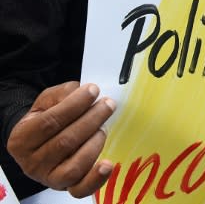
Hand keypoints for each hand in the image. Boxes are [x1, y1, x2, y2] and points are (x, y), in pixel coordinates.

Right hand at [7, 82, 115, 197]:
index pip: (50, 122)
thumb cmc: (45, 120)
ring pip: (75, 165)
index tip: (93, 91)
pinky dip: (96, 179)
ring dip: (95, 142)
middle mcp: (32, 163)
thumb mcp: (46, 102)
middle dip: (91, 120)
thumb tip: (83, 92)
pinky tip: (108, 164)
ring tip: (104, 127)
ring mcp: (49, 178)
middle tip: (107, 105)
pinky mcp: (66, 187)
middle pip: (65, 142)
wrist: (40, 144)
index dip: (75, 105)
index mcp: (22, 139)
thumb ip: (62, 94)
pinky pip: (80, 189)